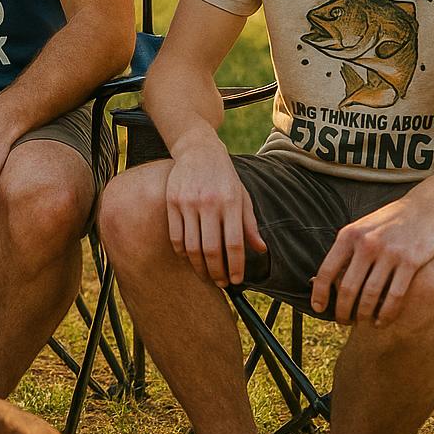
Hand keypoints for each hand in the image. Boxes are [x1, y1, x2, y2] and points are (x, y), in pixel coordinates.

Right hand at [165, 142, 265, 286]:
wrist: (199, 150)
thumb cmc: (225, 177)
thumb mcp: (242, 196)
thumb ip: (249, 224)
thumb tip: (260, 250)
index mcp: (231, 203)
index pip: (235, 243)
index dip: (235, 266)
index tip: (235, 280)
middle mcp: (209, 203)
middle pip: (211, 249)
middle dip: (216, 272)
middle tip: (220, 283)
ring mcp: (188, 202)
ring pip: (191, 245)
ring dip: (198, 266)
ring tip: (205, 275)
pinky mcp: (172, 201)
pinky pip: (175, 235)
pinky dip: (182, 252)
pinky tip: (189, 258)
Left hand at [311, 199, 433, 324]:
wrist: (423, 209)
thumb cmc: (387, 224)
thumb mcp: (360, 229)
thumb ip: (344, 251)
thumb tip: (320, 279)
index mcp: (348, 235)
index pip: (327, 270)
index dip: (320, 292)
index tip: (318, 308)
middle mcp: (366, 244)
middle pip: (348, 287)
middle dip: (342, 310)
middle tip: (342, 322)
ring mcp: (389, 253)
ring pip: (370, 294)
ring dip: (363, 315)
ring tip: (361, 323)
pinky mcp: (411, 262)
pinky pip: (395, 295)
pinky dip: (386, 313)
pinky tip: (382, 321)